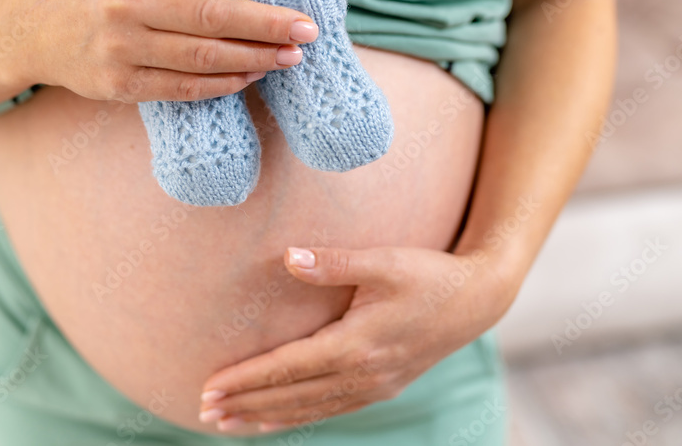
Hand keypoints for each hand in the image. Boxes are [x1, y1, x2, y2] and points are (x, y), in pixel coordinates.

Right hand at [29, 0, 319, 101]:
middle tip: (308, 29)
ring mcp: (121, 47)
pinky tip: (250, 76)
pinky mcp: (119, 85)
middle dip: (269, 23)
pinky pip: (184, 87)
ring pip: (205, 57)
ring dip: (255, 58)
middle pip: (214, 13)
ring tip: (290, 56)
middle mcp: (126, 1)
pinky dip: (224, 83)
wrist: (28, 30)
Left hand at [197, 245, 514, 432]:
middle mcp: (363, 374)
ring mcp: (374, 386)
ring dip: (265, 417)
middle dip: (245, 404)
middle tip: (203, 411)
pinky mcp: (382, 387)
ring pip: (309, 409)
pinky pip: (330, 410)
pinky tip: (274, 421)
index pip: (288, 368)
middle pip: (291, 395)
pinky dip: (298, 417)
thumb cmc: (428, 274)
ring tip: (226, 423)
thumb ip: (333, 263)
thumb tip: (287, 257)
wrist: (478, 299)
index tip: (210, 387)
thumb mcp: (383, 261)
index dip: (246, 379)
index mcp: (358, 344)